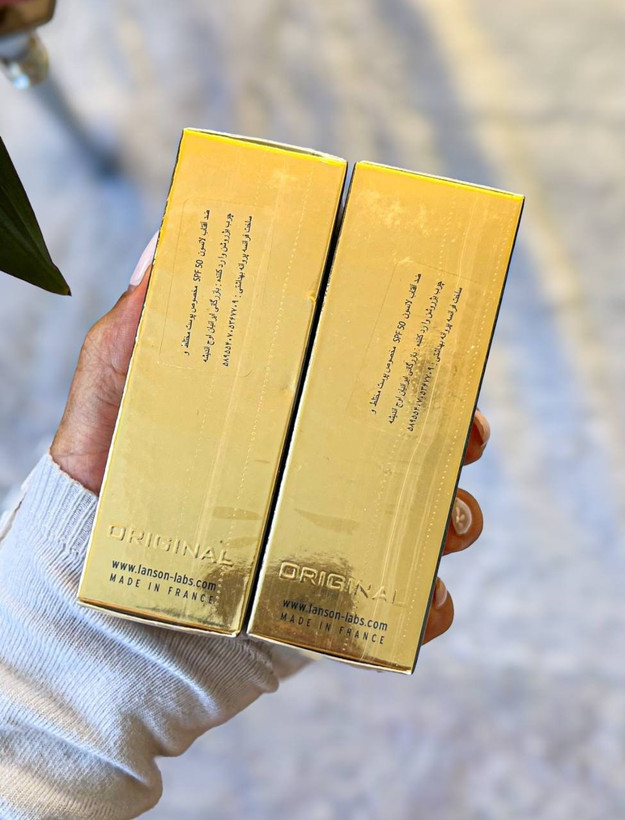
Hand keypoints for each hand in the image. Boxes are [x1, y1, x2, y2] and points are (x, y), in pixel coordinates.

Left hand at [51, 235, 488, 647]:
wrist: (103, 583)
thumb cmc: (109, 475)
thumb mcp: (119, 386)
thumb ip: (143, 319)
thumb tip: (171, 239)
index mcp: (294, 414)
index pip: (371, 380)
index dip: (419, 363)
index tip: (442, 344)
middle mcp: (325, 469)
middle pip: (421, 445)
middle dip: (460, 435)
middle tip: (465, 432)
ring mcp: (336, 533)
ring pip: (433, 519)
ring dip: (457, 514)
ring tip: (444, 518)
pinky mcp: (337, 600)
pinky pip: (408, 607)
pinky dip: (431, 606)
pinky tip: (420, 602)